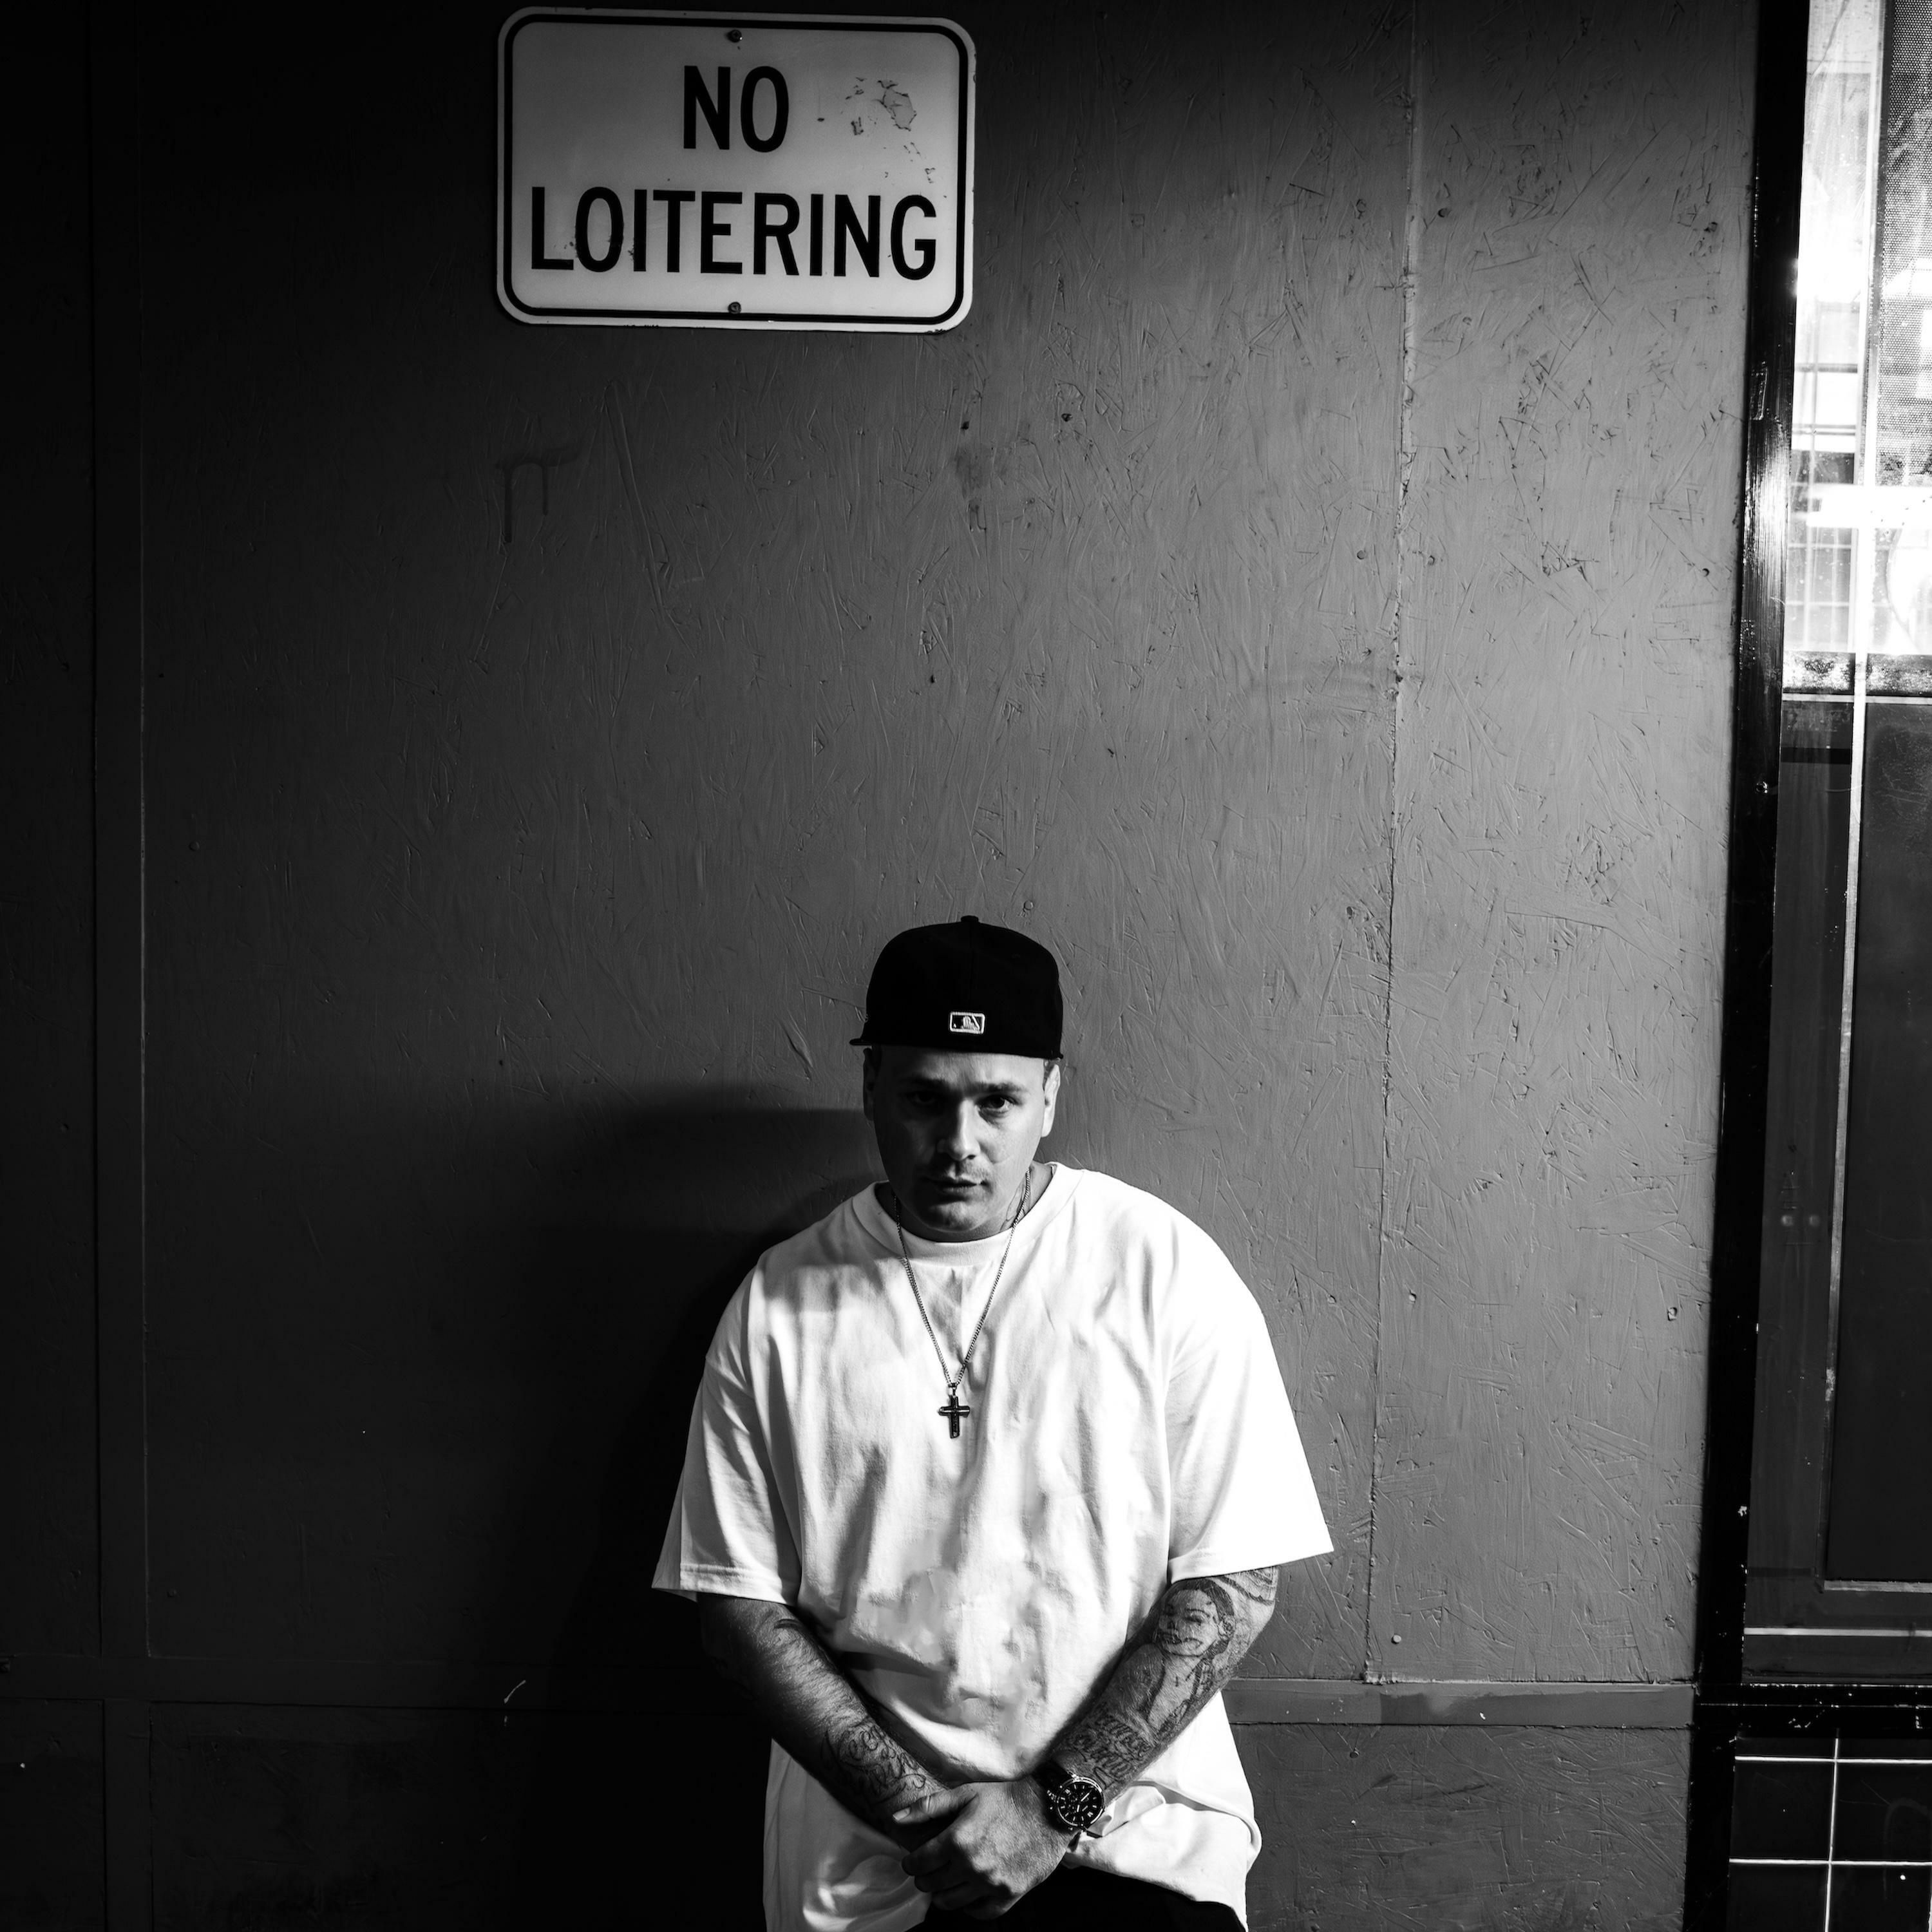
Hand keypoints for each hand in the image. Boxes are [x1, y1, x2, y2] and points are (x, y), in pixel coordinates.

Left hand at [894, 1778, 1067, 1917]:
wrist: (1046, 1810)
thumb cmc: (1003, 1799)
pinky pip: (980, 1913)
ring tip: (945, 1883)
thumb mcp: (964, 1794)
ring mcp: (990, 1884)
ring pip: (951, 1902)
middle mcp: (970, 1866)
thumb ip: (928, 1807)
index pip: (919, 1863)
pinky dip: (969, 1907)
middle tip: (929, 1870)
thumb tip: (894, 1819)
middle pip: (932, 1884)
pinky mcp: (1009, 1895)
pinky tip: (967, 1895)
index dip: (911, 1863)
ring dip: (942, 1894)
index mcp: (956, 1840)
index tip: (912, 1861)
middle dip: (925, 1878)